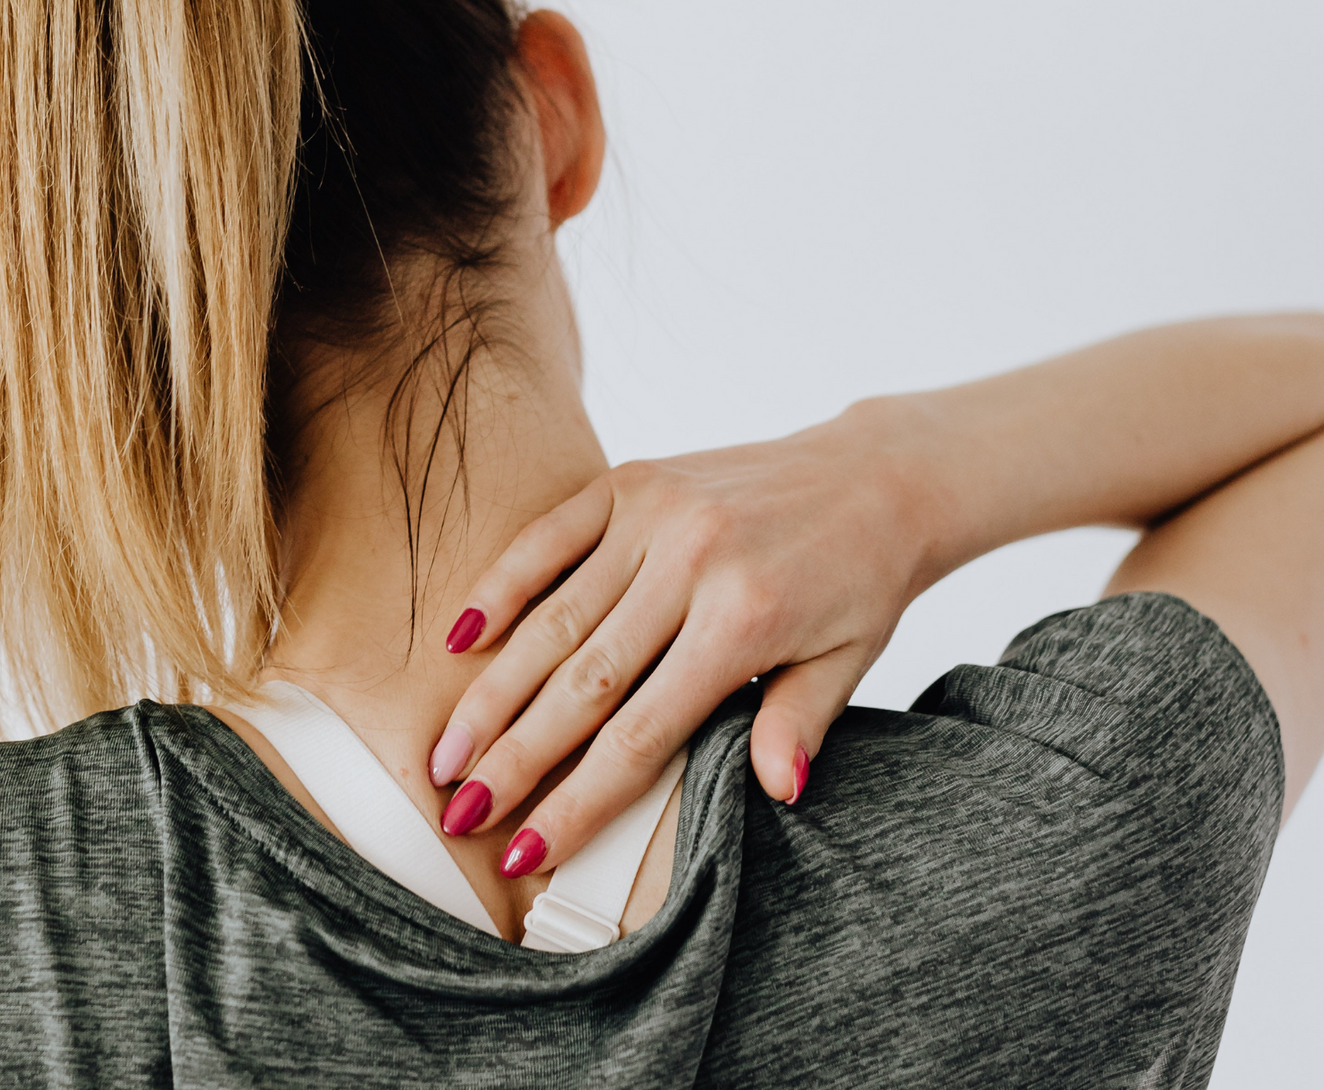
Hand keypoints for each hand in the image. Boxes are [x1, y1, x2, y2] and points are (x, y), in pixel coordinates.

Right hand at [428, 404, 937, 874]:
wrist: (877, 474)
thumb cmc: (859, 581)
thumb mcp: (848, 662)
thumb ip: (799, 724)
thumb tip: (774, 792)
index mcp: (745, 621)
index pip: (642, 734)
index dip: (578, 799)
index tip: (526, 849)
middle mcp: (691, 564)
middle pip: (581, 683)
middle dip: (513, 758)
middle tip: (457, 813)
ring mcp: (655, 517)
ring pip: (553, 620)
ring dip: (492, 693)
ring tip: (445, 754)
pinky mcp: (632, 481)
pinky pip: (549, 538)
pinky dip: (500, 587)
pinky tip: (458, 640)